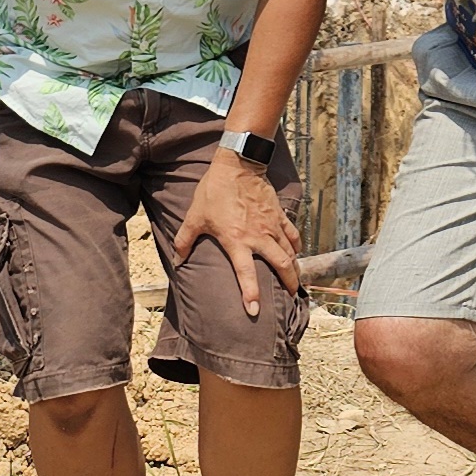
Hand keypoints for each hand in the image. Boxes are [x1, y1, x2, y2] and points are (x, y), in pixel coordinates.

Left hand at [173, 150, 299, 316]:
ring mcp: (271, 225)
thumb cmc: (214, 191)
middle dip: (289, 283)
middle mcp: (258, 236)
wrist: (237, 164)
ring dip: (294, 267)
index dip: (250, 294)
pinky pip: (292, 234)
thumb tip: (177, 261)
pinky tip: (297, 253)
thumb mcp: (195, 217)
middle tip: (292, 296)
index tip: (255, 311)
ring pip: (290, 252)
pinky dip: (296, 245)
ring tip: (297, 281)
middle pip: (281, 264)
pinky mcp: (279, 214)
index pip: (245, 273)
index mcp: (237, 240)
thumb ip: (185, 240)